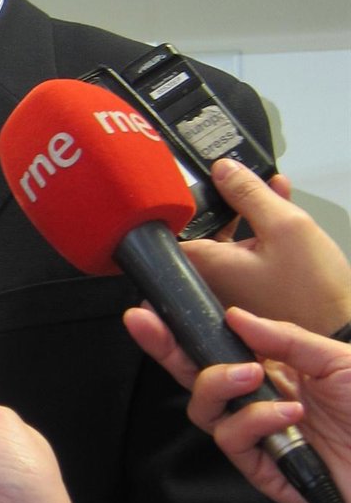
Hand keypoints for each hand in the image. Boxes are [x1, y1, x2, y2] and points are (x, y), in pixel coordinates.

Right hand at [124, 304, 350, 502]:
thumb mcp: (337, 358)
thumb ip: (283, 337)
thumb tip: (234, 317)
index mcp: (272, 370)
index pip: (214, 347)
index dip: (180, 330)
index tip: (151, 308)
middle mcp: (257, 401)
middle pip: (192, 376)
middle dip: (165, 348)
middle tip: (145, 325)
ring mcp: (257, 436)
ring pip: (203, 409)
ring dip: (217, 384)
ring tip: (250, 375)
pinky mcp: (262, 469)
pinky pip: (233, 441)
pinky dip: (255, 421)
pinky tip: (288, 414)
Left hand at [181, 159, 350, 335]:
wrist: (342, 333)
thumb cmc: (314, 292)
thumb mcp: (285, 227)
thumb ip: (249, 194)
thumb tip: (222, 170)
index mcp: (205, 265)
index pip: (170, 228)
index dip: (180, 203)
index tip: (196, 184)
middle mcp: (208, 279)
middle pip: (201, 229)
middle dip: (223, 202)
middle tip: (239, 181)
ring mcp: (227, 286)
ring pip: (227, 237)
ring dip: (246, 211)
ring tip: (268, 187)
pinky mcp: (248, 290)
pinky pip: (244, 251)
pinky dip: (258, 229)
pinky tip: (277, 205)